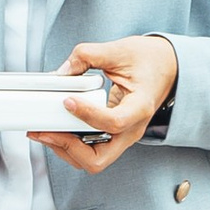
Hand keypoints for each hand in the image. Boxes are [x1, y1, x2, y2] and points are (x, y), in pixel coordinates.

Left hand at [38, 35, 177, 173]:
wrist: (166, 68)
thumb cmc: (149, 61)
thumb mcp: (120, 50)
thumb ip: (88, 55)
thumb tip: (61, 72)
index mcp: (140, 107)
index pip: (114, 123)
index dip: (87, 116)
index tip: (68, 101)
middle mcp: (132, 129)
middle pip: (98, 158)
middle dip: (68, 148)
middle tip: (46, 131)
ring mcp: (122, 135)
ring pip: (91, 160)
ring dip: (64, 150)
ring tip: (42, 131)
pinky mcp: (112, 135)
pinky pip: (89, 150)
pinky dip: (69, 145)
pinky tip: (54, 129)